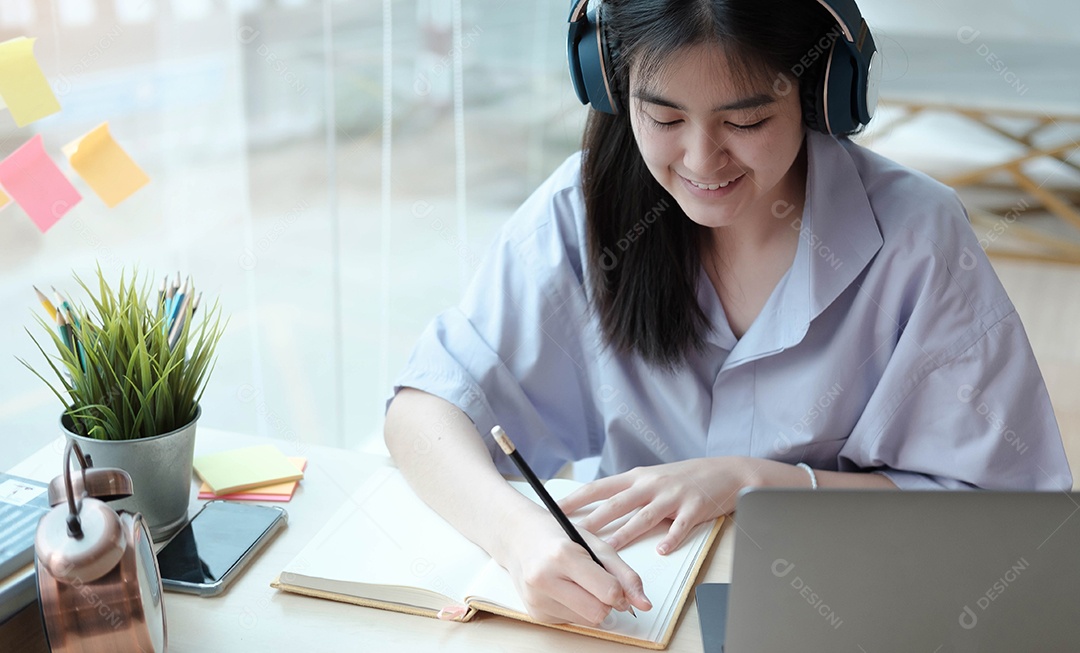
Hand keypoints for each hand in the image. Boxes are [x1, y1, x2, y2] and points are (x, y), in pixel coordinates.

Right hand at [493, 503, 652, 625]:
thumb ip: (623, 574)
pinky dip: (576, 609)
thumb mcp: (594, 544)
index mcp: (562, 555)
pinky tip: (565, 590)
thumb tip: (644, 603)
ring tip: (577, 582)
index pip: (607, 591)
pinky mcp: (535, 613)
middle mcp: (544, 579)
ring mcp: (536, 599)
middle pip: (598, 613)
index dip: (620, 591)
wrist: (517, 538)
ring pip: (587, 622)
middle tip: (599, 584)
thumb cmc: (556, 535)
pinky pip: (572, 623)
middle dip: (606, 602)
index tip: (617, 585)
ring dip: (591, 606)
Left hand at [559, 457, 775, 553]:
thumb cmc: (684, 478)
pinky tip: (662, 551)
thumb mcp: (652, 478)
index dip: (577, 498)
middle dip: (593, 519)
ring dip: (625, 534)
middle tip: (572, 534)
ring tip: (608, 549)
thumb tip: (597, 509)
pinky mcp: (694, 508)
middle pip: (617, 504)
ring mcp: (673, 496)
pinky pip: (680, 526)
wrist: (726, 471)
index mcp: (637, 478)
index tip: (556, 509)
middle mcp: (651, 485)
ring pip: (644, 517)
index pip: (600, 488)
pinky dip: (671, 539)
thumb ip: (628, 492)